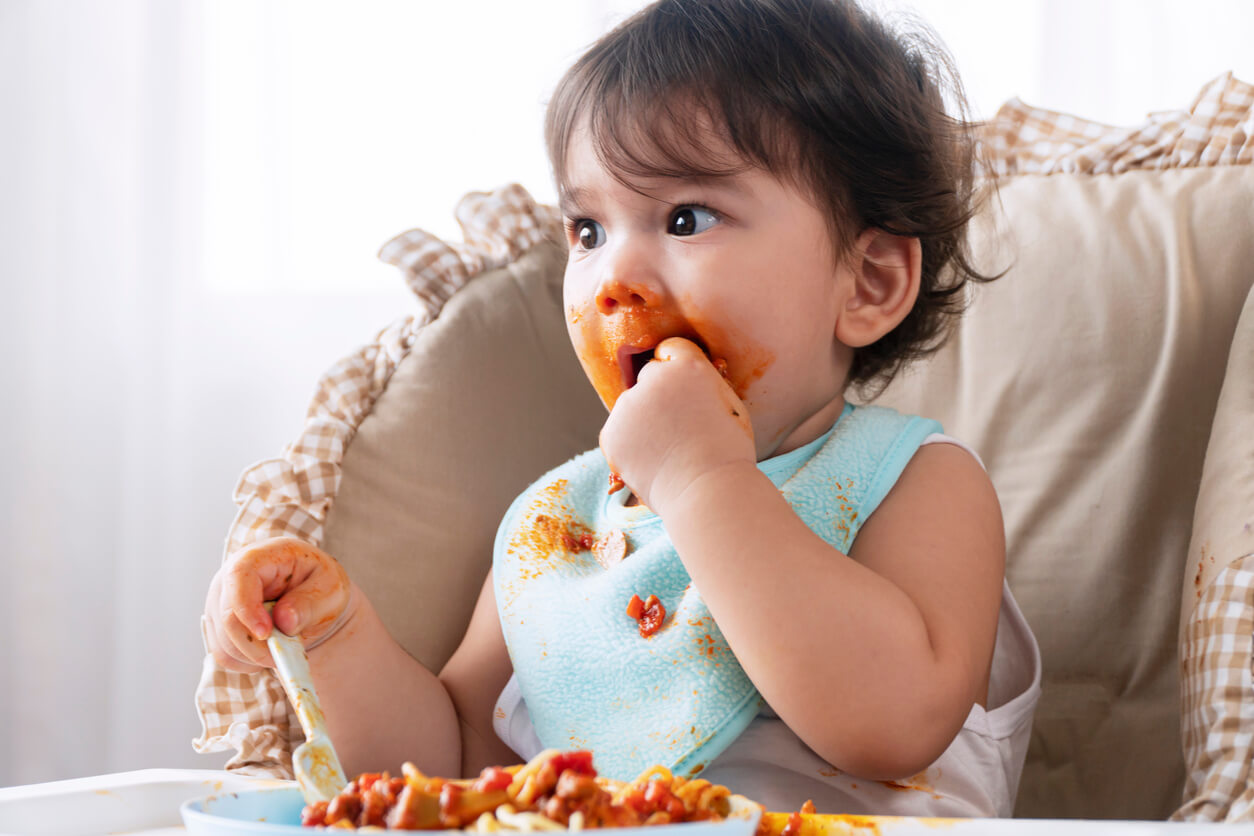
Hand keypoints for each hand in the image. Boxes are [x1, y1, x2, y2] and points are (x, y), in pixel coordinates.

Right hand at [202, 536, 352, 672]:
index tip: (265, 634)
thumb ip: (310, 603)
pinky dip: (248, 662)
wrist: (313, 601)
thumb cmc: (321, 586)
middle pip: (228, 617)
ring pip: (223, 642)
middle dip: (258, 645)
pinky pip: (224, 655)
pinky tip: (269, 651)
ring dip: (255, 656)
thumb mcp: (331, 589)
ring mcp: (219, 602)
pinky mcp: (217, 626)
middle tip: (287, 654)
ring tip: (285, 647)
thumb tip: (285, 621)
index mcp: (262, 556)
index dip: (247, 607)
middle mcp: (232, 576)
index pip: (239, 576)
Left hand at [600, 337, 754, 512]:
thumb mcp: (728, 406)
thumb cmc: (727, 453)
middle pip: (649, 378)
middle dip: (660, 397)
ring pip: (632, 407)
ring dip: (643, 422)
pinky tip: (653, 462)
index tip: (686, 391)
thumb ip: (703, 386)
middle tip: (678, 429)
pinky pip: (619, 433)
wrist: (708, 492)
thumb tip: (687, 382)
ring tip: (669, 452)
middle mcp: (653, 379)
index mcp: (688, 366)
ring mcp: (628, 406)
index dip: (679, 370)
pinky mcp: (610, 433)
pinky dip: (630, 446)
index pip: (672, 350)